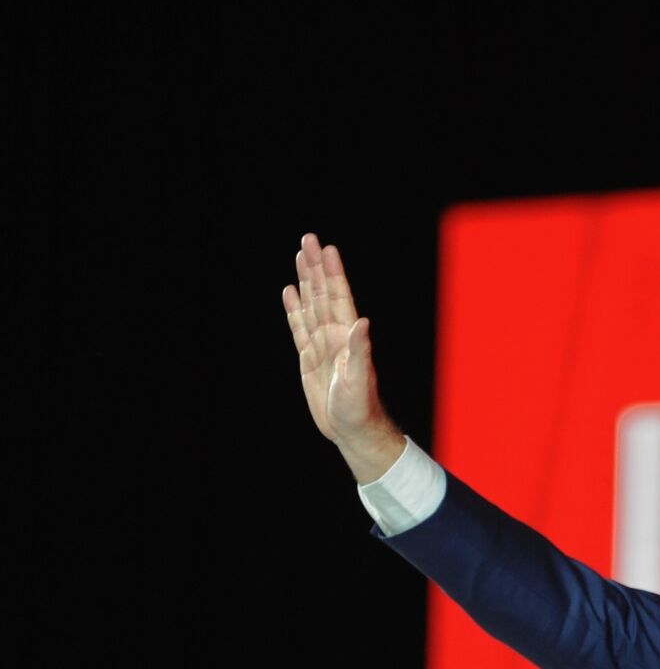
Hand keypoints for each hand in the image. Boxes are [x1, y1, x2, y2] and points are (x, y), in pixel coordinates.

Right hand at [282, 233, 404, 481]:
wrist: (352, 430)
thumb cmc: (360, 408)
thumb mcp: (359, 380)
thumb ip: (360, 350)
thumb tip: (362, 322)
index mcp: (347, 337)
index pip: (338, 296)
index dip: (333, 273)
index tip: (327, 248)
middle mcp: (335, 335)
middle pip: (322, 293)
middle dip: (315, 267)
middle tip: (308, 239)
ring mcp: (321, 345)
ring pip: (310, 305)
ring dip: (305, 281)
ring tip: (300, 257)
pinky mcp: (309, 358)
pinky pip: (298, 328)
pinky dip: (293, 309)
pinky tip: (289, 292)